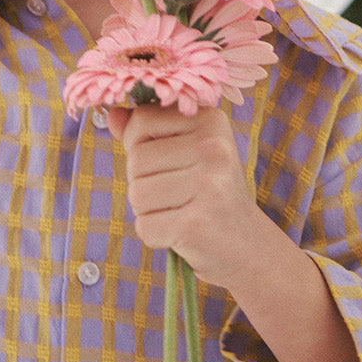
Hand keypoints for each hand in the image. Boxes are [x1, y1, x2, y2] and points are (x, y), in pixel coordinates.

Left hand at [108, 102, 262, 289]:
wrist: (248, 246)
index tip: (165, 162)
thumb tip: (112, 115)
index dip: (138, 144)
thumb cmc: (209, 193)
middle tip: (177, 195)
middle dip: (143, 182)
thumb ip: (147, 132)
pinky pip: (144, 226)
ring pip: (137, 194)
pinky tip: (181, 233)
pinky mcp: (197, 224)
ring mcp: (209, 186)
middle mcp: (214, 149)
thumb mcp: (185, 152)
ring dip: (148, 211)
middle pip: (136, 159)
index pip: (142, 119)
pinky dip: (155, 235)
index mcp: (210, 121)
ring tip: (180, 212)